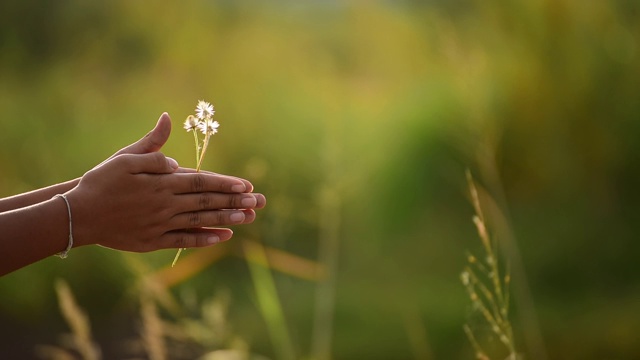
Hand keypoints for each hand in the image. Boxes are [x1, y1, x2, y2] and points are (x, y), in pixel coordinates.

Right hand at [64, 113, 264, 251]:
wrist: (79, 215)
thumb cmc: (102, 182)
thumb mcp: (125, 157)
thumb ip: (152, 146)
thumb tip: (169, 123)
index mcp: (161, 183)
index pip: (200, 181)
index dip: (224, 183)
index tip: (246, 185)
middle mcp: (165, 204)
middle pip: (206, 201)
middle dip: (235, 201)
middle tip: (259, 202)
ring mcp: (161, 225)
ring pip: (200, 220)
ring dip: (226, 219)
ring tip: (249, 218)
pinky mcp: (154, 241)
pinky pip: (184, 241)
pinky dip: (204, 239)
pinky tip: (223, 237)